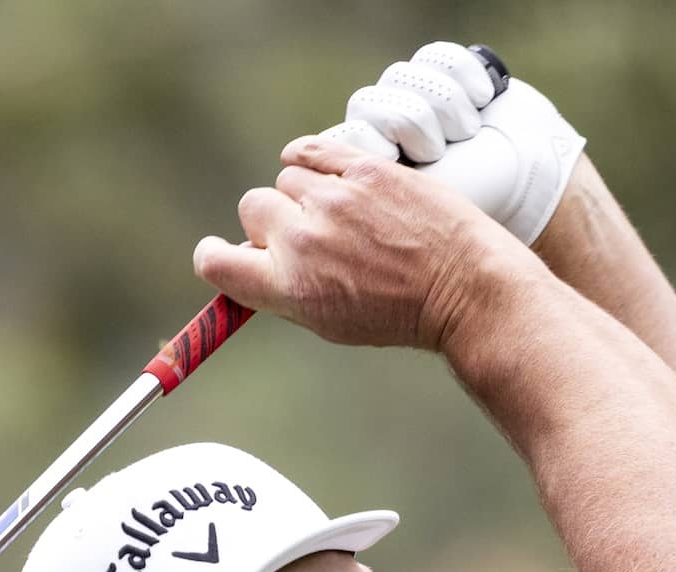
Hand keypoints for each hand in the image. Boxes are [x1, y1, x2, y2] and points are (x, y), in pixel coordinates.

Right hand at [191, 138, 534, 351]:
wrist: (462, 288)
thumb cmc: (398, 312)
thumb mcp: (329, 319)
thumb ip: (284, 287)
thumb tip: (250, 259)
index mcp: (288, 287)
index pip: (215, 261)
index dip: (214, 254)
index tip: (223, 253)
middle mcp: (303, 240)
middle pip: (252, 208)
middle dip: (270, 221)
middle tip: (305, 234)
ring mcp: (334, 200)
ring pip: (288, 177)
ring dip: (304, 191)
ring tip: (341, 213)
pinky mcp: (364, 169)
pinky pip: (311, 148)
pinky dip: (310, 156)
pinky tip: (322, 170)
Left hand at [318, 42, 586, 246]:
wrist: (531, 185)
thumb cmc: (472, 208)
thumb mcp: (412, 215)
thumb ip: (362, 204)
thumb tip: (325, 195)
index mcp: (367, 168)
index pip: (339, 138)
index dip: (368, 141)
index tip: (395, 158)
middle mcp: (383, 129)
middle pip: (367, 102)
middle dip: (412, 126)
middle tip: (438, 152)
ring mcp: (414, 99)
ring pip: (402, 77)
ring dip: (444, 105)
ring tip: (466, 133)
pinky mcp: (446, 75)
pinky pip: (438, 57)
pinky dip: (465, 78)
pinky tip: (482, 100)